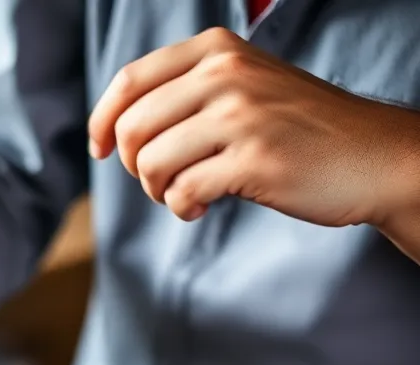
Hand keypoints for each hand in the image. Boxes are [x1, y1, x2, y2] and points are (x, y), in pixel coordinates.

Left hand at [87, 27, 419, 229]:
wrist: (369, 156)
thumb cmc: (296, 129)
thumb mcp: (243, 85)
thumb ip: (187, 92)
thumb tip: (115, 128)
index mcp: (217, 50)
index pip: (129, 81)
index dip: (101, 123)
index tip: (101, 150)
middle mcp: (227, 74)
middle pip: (132, 129)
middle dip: (134, 167)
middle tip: (161, 181)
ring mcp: (242, 116)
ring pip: (151, 163)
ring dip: (157, 191)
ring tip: (184, 193)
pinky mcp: (254, 161)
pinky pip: (183, 193)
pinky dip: (182, 209)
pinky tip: (202, 207)